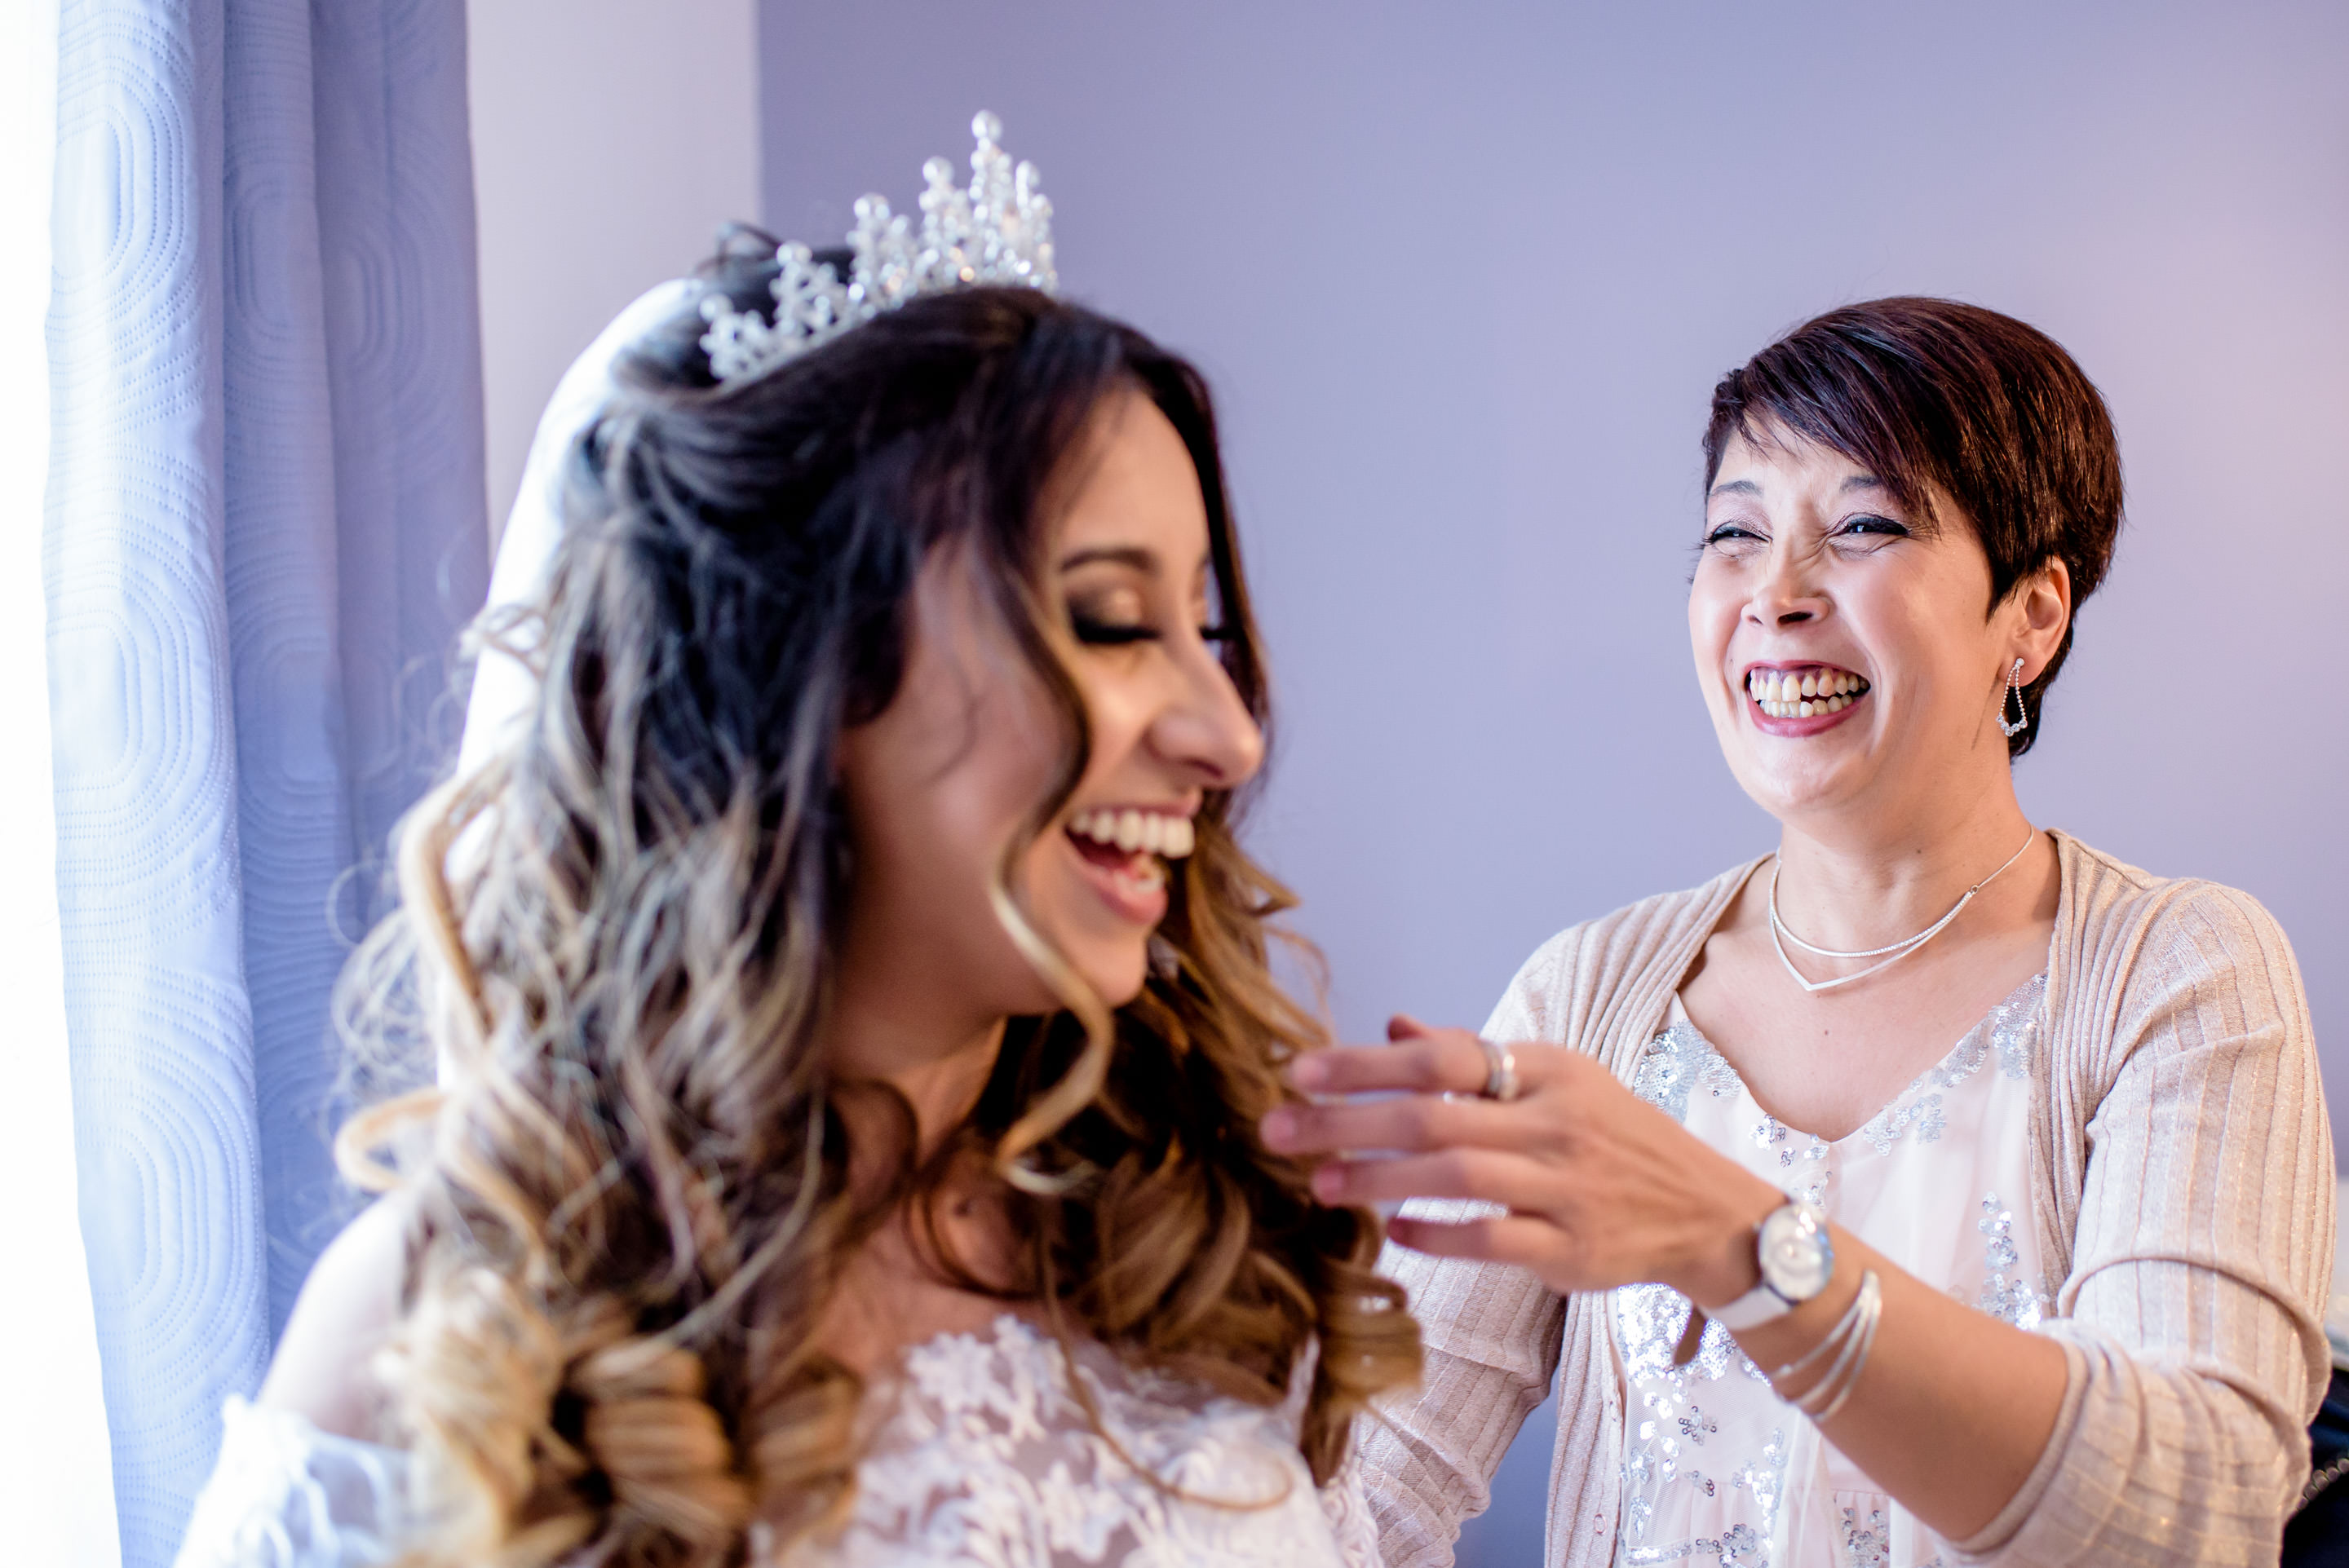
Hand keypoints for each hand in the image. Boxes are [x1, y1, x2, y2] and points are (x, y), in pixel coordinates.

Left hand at [1260, 1016, 1784, 1305]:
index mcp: (1548, 1071)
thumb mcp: (1556, 1082)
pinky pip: (1495, 1240)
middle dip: (1349, 1121)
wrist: (1707, 1211)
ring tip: (1321, 1184)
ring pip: (1459, 1176)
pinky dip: (1440, 1235)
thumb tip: (1392, 1026)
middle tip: (1278, 1132)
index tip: (1299, 1071)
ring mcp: (1567, 1188)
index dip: (1367, 1063)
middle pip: (1436, 1115)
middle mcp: (1557, 1123)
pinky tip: (1394, 1233)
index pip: (1444, 1058)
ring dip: (1382, 1179)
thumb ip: (1472, 1059)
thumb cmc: (1612, 1139)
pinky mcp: (1575, 1250)